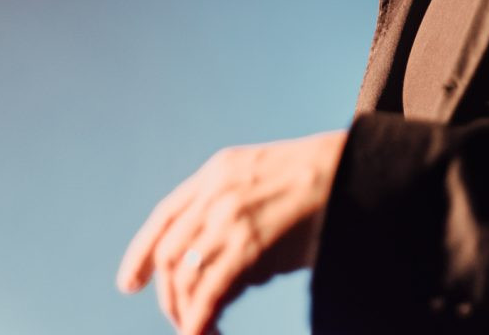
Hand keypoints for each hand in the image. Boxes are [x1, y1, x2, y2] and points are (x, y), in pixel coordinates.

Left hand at [115, 129, 347, 334]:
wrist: (358, 170)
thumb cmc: (324, 183)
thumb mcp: (267, 180)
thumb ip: (238, 212)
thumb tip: (233, 274)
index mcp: (217, 172)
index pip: (164, 217)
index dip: (142, 253)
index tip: (130, 284)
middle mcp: (215, 192)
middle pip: (170, 253)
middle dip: (169, 295)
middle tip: (180, 321)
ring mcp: (229, 218)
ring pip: (185, 276)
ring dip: (186, 311)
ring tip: (199, 330)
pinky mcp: (249, 246)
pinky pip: (209, 292)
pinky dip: (199, 319)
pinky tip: (204, 333)